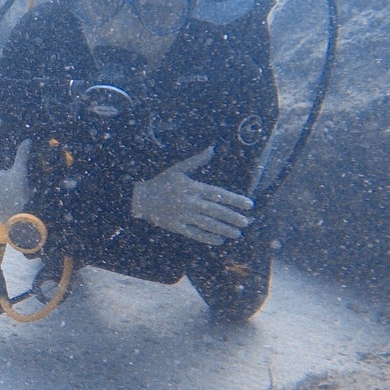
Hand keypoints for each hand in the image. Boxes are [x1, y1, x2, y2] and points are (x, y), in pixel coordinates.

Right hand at [131, 146, 253, 245]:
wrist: (140, 198)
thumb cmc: (161, 182)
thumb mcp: (178, 169)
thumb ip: (197, 161)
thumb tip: (212, 148)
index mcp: (192, 187)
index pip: (218, 195)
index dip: (235, 200)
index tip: (249, 205)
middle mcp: (189, 202)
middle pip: (215, 211)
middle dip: (232, 217)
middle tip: (246, 222)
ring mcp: (182, 216)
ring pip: (207, 224)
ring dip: (223, 229)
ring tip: (237, 233)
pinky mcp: (176, 227)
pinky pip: (194, 234)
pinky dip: (207, 238)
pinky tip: (219, 240)